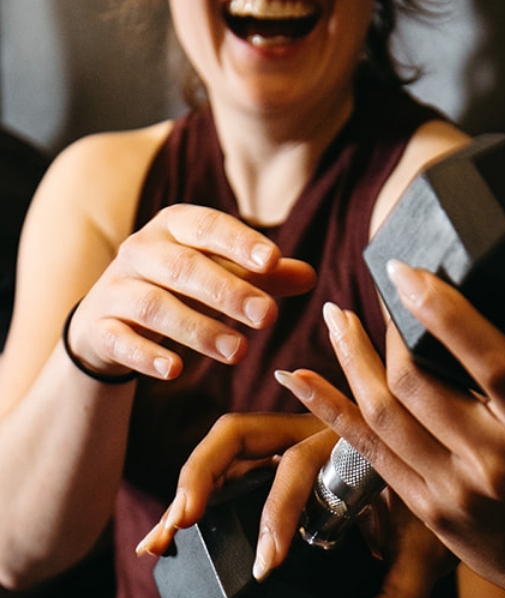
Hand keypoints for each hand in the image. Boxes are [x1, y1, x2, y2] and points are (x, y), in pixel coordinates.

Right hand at [64, 204, 315, 380]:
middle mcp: (140, 251)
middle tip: (268, 317)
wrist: (108, 318)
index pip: (206, 227)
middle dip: (227, 292)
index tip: (272, 260)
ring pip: (154, 306)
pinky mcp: (101, 329)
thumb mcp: (218, 275)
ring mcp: (116, 290)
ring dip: (197, 329)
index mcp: (173, 228)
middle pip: (183, 268)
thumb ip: (261, 277)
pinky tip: (174, 370)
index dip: (238, 242)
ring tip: (238, 352)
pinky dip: (146, 356)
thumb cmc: (178, 288)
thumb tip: (310, 276)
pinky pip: (121, 340)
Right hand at [136, 407, 454, 597]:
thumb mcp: (429, 561)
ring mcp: (289, 437)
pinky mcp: (272, 456)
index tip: (267, 565)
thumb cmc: (439, 521)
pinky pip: (225, 465)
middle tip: (182, 527)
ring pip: (224, 445)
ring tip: (164, 538)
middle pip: (242, 433)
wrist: (453, 488)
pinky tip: (169, 535)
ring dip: (187, 486)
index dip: (278, 512)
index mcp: (356, 442)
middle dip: (203, 479)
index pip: (301, 465)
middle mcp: (316, 429)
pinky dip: (192, 494)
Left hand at [275, 264, 504, 597]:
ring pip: (383, 416)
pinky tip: (299, 378)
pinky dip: (330, 410)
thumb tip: (490, 285)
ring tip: (336, 317)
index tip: (404, 272)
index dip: (443, 313)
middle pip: (419, 386)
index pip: (489, 361)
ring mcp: (455, 493)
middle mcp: (495, 462)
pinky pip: (368, 453)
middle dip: (387, 332)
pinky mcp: (427, 512)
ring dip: (350, 360)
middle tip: (375, 293)